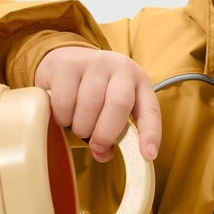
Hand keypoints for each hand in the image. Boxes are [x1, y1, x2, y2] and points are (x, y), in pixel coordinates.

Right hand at [34, 46, 161, 162]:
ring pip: (89, 105)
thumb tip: (103, 154)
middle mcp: (120, 67)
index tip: (148, 155)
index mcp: (139, 82)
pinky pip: (65, 102)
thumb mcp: (112, 109)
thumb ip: (113, 133)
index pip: (150, 110)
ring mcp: (94, 62)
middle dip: (106, 134)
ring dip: (81, 127)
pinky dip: (63, 117)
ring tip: (78, 126)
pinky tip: (63, 114)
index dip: (150, 134)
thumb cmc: (94, 91)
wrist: (67, 59)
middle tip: (96, 146)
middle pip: (118, 105)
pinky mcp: (67, 64)